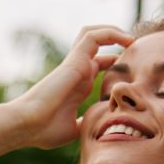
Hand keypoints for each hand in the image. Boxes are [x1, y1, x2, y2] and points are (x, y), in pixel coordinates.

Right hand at [5, 25, 134, 148]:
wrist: (27, 126)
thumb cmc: (44, 130)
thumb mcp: (74, 129)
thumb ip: (85, 124)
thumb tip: (96, 132)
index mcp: (79, 84)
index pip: (99, 64)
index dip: (116, 61)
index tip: (134, 67)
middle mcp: (77, 70)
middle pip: (96, 43)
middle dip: (116, 39)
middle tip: (136, 47)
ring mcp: (75, 63)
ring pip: (94, 33)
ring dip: (114, 31)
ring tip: (131, 38)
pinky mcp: (73, 60)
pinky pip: (93, 37)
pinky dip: (110, 33)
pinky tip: (126, 40)